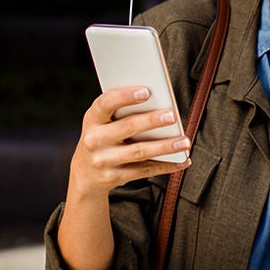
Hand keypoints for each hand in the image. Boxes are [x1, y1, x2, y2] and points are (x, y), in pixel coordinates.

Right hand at [69, 86, 190, 200]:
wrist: (85, 175)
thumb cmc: (102, 138)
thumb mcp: (102, 123)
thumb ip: (121, 112)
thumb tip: (158, 102)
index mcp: (92, 119)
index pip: (106, 103)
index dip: (125, 96)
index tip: (146, 91)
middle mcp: (94, 140)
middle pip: (126, 127)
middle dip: (151, 121)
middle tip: (172, 116)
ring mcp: (103, 161)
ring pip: (139, 152)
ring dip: (165, 146)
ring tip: (184, 141)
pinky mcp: (114, 177)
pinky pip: (144, 171)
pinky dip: (166, 166)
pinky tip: (182, 161)